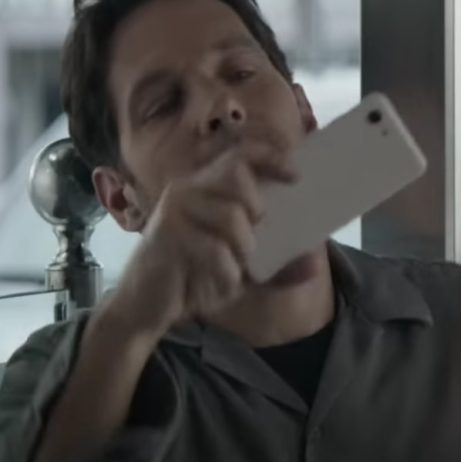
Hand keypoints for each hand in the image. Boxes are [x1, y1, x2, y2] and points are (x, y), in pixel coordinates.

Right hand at [105, 141, 297, 335]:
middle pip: (237, 174)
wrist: (146, 307)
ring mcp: (175, 210)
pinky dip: (226, 272)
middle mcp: (188, 190)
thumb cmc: (193, 279)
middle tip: (254, 235)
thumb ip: (276, 267)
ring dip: (244, 249)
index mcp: (205, 189)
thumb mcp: (241, 272)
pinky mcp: (167, 235)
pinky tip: (218, 282)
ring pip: (232, 215)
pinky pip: (215, 249)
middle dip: (257, 208)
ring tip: (236, 268)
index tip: (297, 176)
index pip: (240, 154)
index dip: (271, 156)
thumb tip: (314, 265)